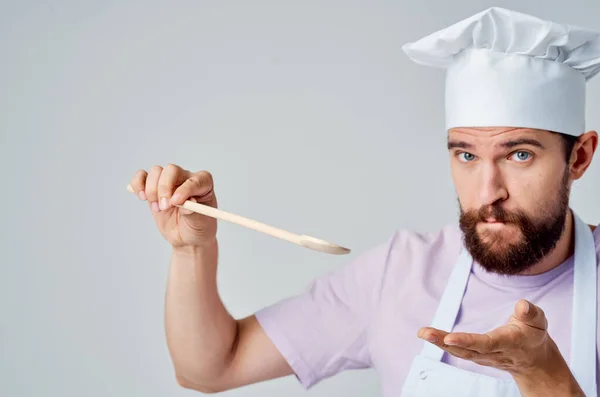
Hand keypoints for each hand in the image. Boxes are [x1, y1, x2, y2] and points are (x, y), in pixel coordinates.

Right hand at [129, 164, 217, 247]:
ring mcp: (169, 181)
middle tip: (164, 207)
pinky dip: (138, 184)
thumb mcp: (200, 223)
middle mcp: (186, 178)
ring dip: (152, 190)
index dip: (185, 189)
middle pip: (171, 170)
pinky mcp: (154, 187)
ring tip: (159, 209)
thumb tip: (185, 204)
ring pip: (156, 171)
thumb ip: (192, 212)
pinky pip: (142, 176)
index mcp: (204, 183)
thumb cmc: (198, 226)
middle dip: (164, 188)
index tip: (177, 202)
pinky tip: (142, 197)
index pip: (194, 179)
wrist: (186, 237)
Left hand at [418, 299, 549, 373]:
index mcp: (509, 343)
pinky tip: (428, 335)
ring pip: (459, 351)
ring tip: (422, 333)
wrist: (534, 361)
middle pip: (467, 349)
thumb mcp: (539, 322)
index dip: (468, 341)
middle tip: (424, 333)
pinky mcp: (477, 355)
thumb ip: (531, 313)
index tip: (450, 338)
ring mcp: (484, 357)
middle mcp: (493, 353)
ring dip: (439, 342)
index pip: (486, 343)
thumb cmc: (533, 335)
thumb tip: (522, 304)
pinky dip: (442, 343)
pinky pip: (458, 350)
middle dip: (444, 342)